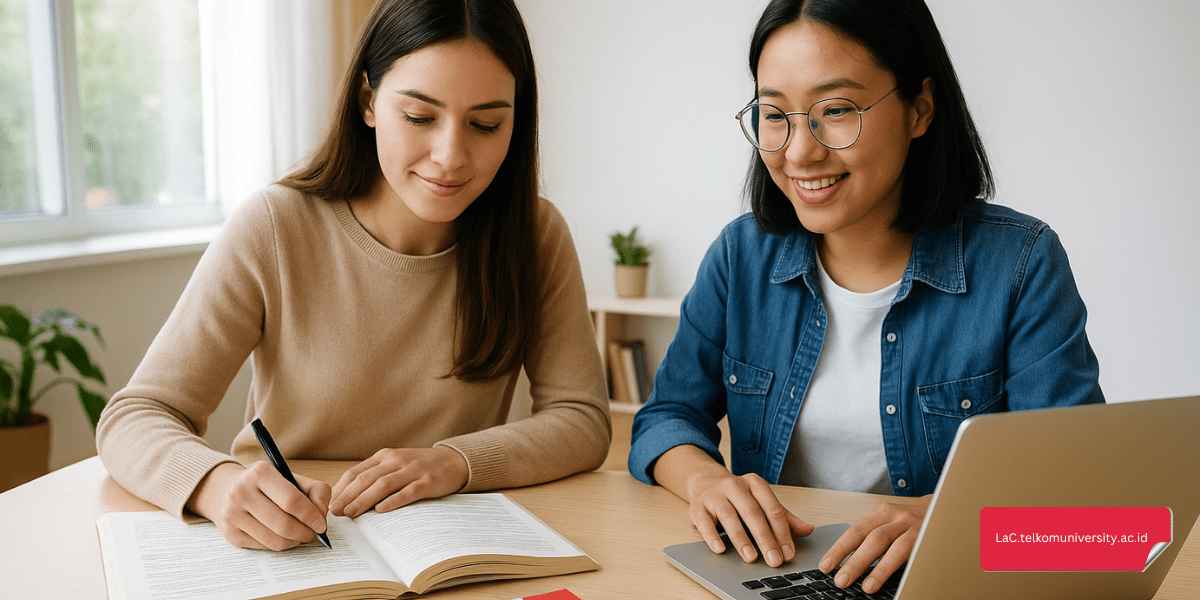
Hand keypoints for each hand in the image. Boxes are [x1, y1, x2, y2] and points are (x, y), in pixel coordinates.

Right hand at [187, 461, 331, 550]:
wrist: (227, 489)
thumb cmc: (268, 485)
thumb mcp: (293, 478)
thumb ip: (316, 491)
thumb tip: (321, 516)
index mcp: (260, 473)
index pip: (291, 500)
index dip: (311, 516)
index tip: (322, 526)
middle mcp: (242, 492)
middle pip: (283, 525)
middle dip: (305, 533)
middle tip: (314, 534)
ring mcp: (232, 514)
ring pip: (274, 541)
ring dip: (294, 542)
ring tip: (300, 535)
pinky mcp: (230, 533)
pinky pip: (264, 547)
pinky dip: (279, 544)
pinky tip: (282, 536)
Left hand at [329, 446, 468, 517]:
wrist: (454, 461)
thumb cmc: (420, 466)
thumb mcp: (396, 464)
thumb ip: (376, 475)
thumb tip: (349, 498)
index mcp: (385, 456)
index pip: (357, 472)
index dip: (342, 488)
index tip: (330, 503)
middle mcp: (397, 460)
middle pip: (367, 479)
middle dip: (348, 496)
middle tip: (335, 512)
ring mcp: (413, 470)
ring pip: (383, 485)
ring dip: (364, 500)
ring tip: (351, 513)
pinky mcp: (428, 482)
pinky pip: (408, 492)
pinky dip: (393, 501)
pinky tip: (381, 510)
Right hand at [685, 469, 814, 566]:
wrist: (705, 483)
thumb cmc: (738, 497)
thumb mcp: (762, 502)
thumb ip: (784, 517)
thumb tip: (808, 529)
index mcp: (755, 483)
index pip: (773, 509)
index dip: (782, 533)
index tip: (788, 553)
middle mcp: (735, 486)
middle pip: (753, 514)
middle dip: (765, 539)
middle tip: (774, 560)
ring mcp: (715, 496)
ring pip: (730, 517)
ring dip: (742, 539)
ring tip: (751, 557)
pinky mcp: (699, 508)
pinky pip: (706, 523)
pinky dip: (712, 537)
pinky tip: (721, 550)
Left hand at [820, 495, 930, 593]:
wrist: (951, 507)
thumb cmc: (916, 520)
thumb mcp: (893, 522)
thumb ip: (875, 536)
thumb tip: (850, 561)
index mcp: (883, 513)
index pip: (856, 531)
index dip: (840, 549)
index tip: (826, 565)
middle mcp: (898, 517)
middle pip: (872, 539)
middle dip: (854, 561)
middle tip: (840, 580)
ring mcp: (916, 527)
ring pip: (894, 548)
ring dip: (879, 569)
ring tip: (866, 586)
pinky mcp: (931, 538)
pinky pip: (916, 555)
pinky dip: (904, 568)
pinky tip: (897, 581)